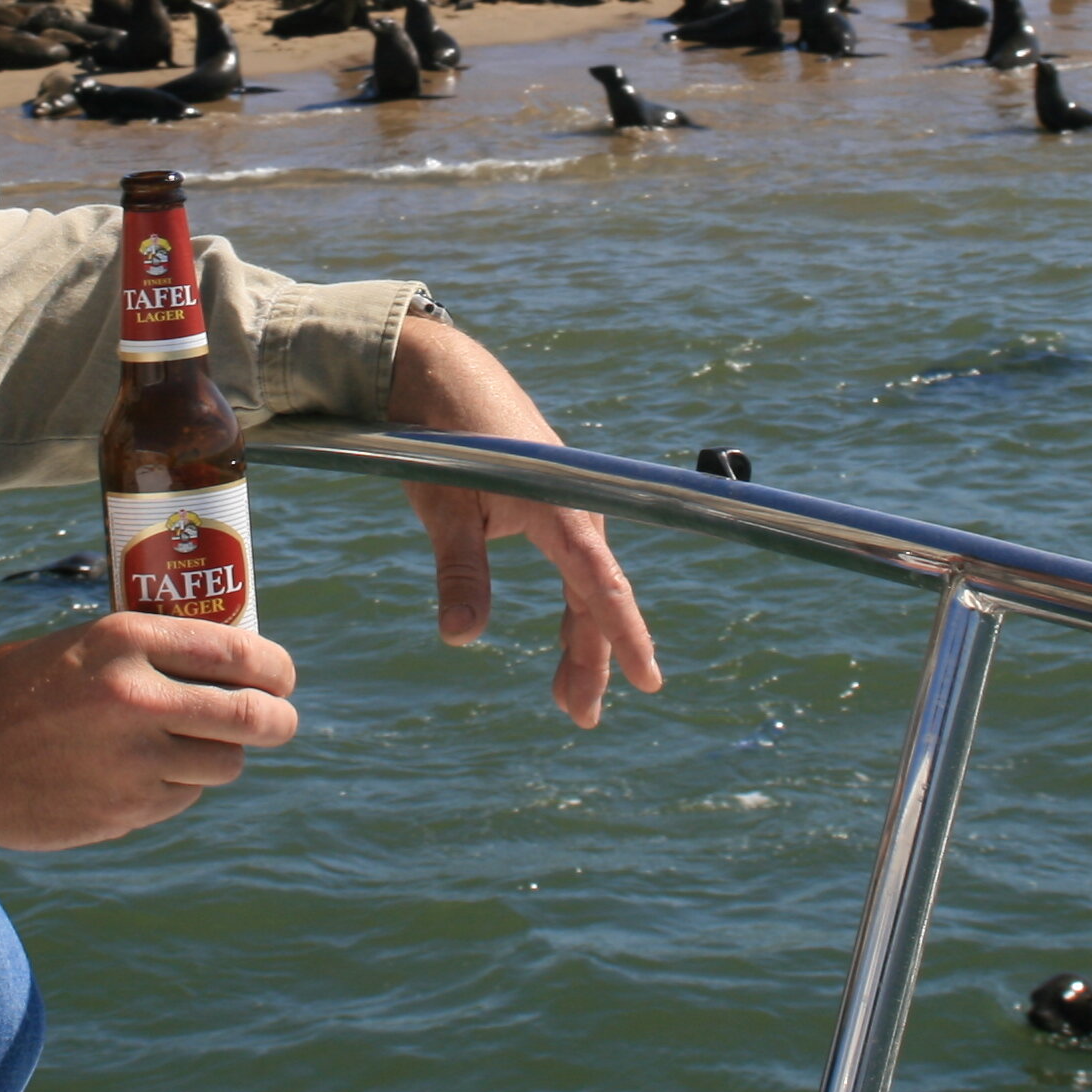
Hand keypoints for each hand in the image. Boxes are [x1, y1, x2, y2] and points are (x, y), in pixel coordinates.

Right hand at [0, 612, 298, 850]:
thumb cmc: (11, 687)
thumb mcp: (83, 645)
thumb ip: (150, 656)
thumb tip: (226, 671)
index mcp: (126, 640)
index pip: (238, 650)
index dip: (275, 668)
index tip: (281, 677)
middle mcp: (139, 699)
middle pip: (252, 718)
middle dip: (278, 720)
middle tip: (278, 719)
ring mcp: (132, 763)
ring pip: (224, 766)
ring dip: (221, 756)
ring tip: (200, 746)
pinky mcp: (121, 813)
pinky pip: (181, 800)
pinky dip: (177, 788)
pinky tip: (146, 774)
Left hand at [390, 313, 666, 726]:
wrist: (443, 374)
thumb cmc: (441, 439)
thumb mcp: (442, 506)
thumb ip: (460, 570)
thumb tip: (462, 639)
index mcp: (559, 509)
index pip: (599, 587)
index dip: (624, 638)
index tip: (649, 681)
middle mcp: (576, 510)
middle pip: (596, 597)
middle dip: (594, 659)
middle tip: (581, 718)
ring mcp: (568, 505)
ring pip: (587, 586)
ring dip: (582, 640)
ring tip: (568, 697)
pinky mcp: (554, 502)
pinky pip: (576, 566)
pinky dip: (574, 606)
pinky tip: (568, 636)